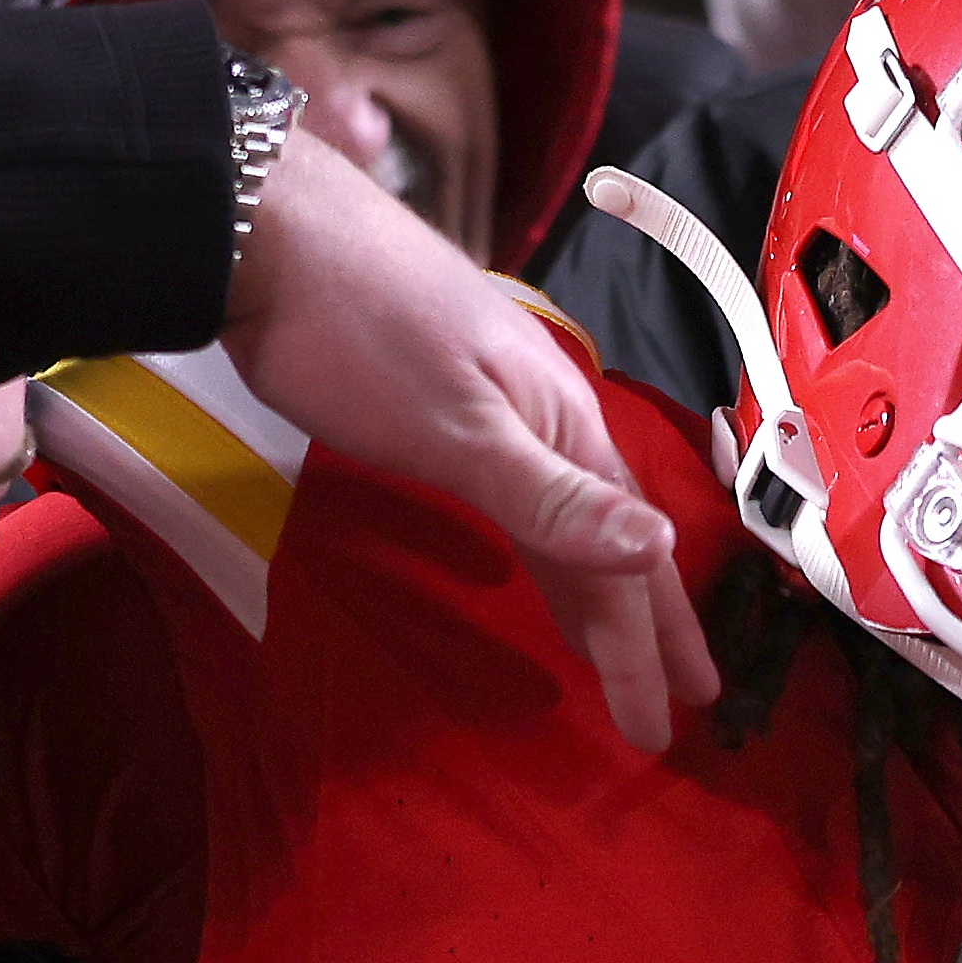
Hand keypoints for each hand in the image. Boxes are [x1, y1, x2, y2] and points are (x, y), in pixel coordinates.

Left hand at [223, 130, 716, 747]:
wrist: (273, 231)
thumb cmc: (361, 334)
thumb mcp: (461, 430)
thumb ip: (555, 498)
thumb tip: (659, 549)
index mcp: (567, 430)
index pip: (626, 564)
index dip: (644, 651)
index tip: (659, 731)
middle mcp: (551, 421)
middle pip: (618, 542)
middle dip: (653, 626)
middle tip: (688, 703)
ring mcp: (503, 411)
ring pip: (575, 521)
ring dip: (605, 592)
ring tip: (624, 656)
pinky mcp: (452, 409)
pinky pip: (530, 500)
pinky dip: (550, 550)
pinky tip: (541, 566)